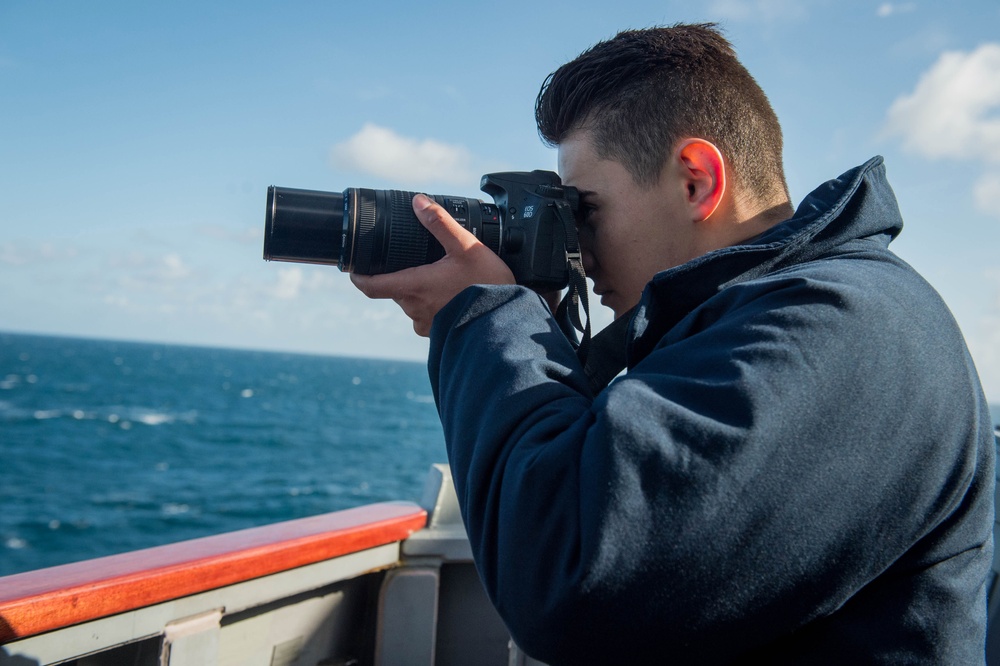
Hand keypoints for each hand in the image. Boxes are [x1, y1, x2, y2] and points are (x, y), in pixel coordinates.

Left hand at [351, 193, 514, 335]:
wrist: (507, 321)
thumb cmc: (488, 287)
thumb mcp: (466, 247)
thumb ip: (440, 223)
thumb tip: (418, 202)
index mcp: (414, 286)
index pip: (371, 286)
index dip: (358, 277)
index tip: (354, 270)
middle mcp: (415, 308)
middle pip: (394, 290)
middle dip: (402, 275)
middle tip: (418, 262)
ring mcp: (427, 323)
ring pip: (412, 303)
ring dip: (419, 290)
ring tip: (441, 277)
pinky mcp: (441, 332)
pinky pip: (428, 316)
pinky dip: (433, 304)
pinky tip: (452, 295)